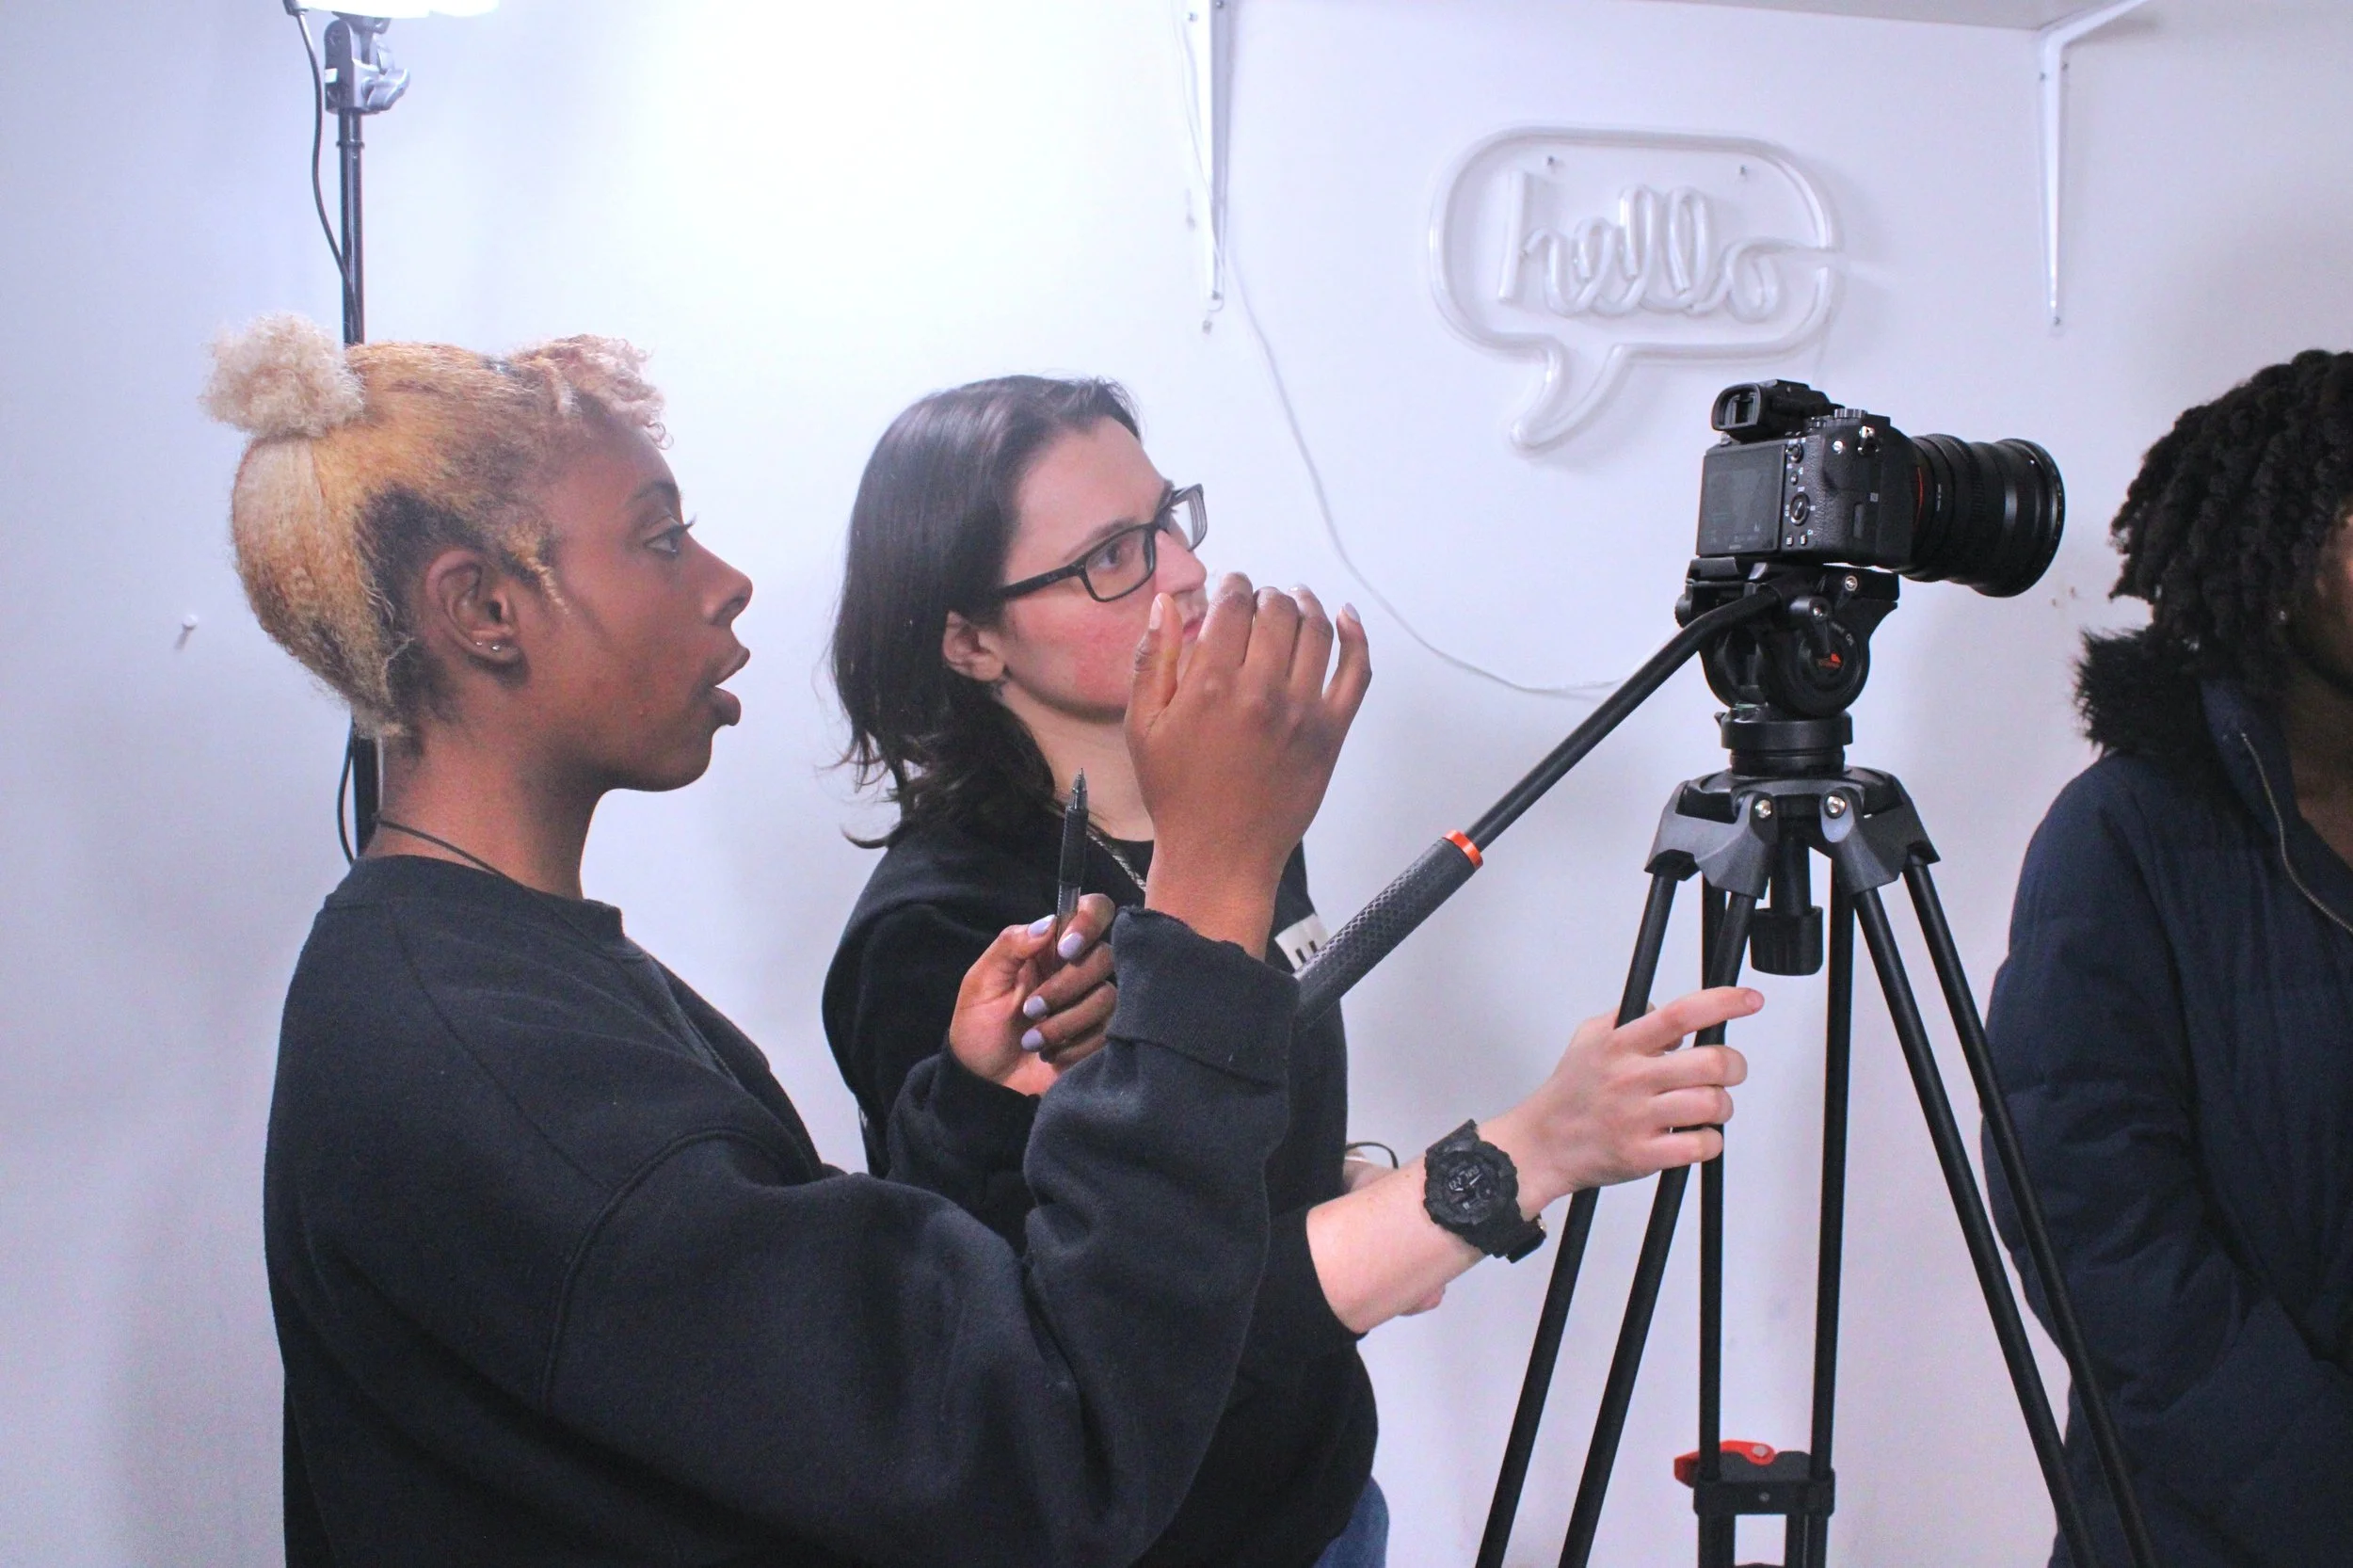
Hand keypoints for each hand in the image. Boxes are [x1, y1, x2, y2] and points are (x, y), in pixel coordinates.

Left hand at [946, 895, 1117, 1095]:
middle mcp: (1077, 970)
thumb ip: (1010, 944)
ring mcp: (1091, 1003)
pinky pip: (1108, 1031)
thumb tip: (1050, 922)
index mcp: (1051, 947)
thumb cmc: (979, 1026)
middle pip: (1103, 956)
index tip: (1065, 949)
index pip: (1093, 910)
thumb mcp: (982, 981)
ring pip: (1106, 996)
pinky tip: (1050, 1054)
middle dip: (1065, 986)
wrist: (985, 1082)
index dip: (1089, 921)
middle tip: (1031, 1009)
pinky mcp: (1101, 1036)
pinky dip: (1074, 1045)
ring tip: (1033, 1039)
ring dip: (1065, 1021)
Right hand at [1127, 574, 1370, 949]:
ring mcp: (1303, 711)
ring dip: (1306, 604)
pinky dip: (1356, 637)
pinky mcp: (1330, 733)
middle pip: (1277, 611)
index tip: (1230, 586)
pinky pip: (1356, 671)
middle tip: (1257, 600)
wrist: (1221, 854)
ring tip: (1295, 600)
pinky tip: (1345, 618)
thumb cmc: (1179, 795)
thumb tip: (1166, 604)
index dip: (1232, 584)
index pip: (1233, 604)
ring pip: (1317, 630)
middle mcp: (1262, 691)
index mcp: (1211, 684)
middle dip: (1265, 595)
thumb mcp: (1143, 726)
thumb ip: (1153, 659)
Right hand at [1484, 987, 1759, 1211]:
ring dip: (1722, 1106)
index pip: (1681, 1014)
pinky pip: (1701, 1145)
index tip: (1749, 999)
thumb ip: (1626, 1017)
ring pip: (1713, 1104)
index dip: (1723, 1002)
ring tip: (1706, 1107)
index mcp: (1621, 1045)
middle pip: (1711, 1062)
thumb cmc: (1569, 1094)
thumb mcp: (1588, 1038)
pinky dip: (1710, 1141)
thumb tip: (1667, 1012)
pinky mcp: (1644, 1155)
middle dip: (1734, 1065)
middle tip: (1728, 1069)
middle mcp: (1631, 1078)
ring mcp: (1638, 1119)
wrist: (1541, 1144)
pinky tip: (1695, 1135)